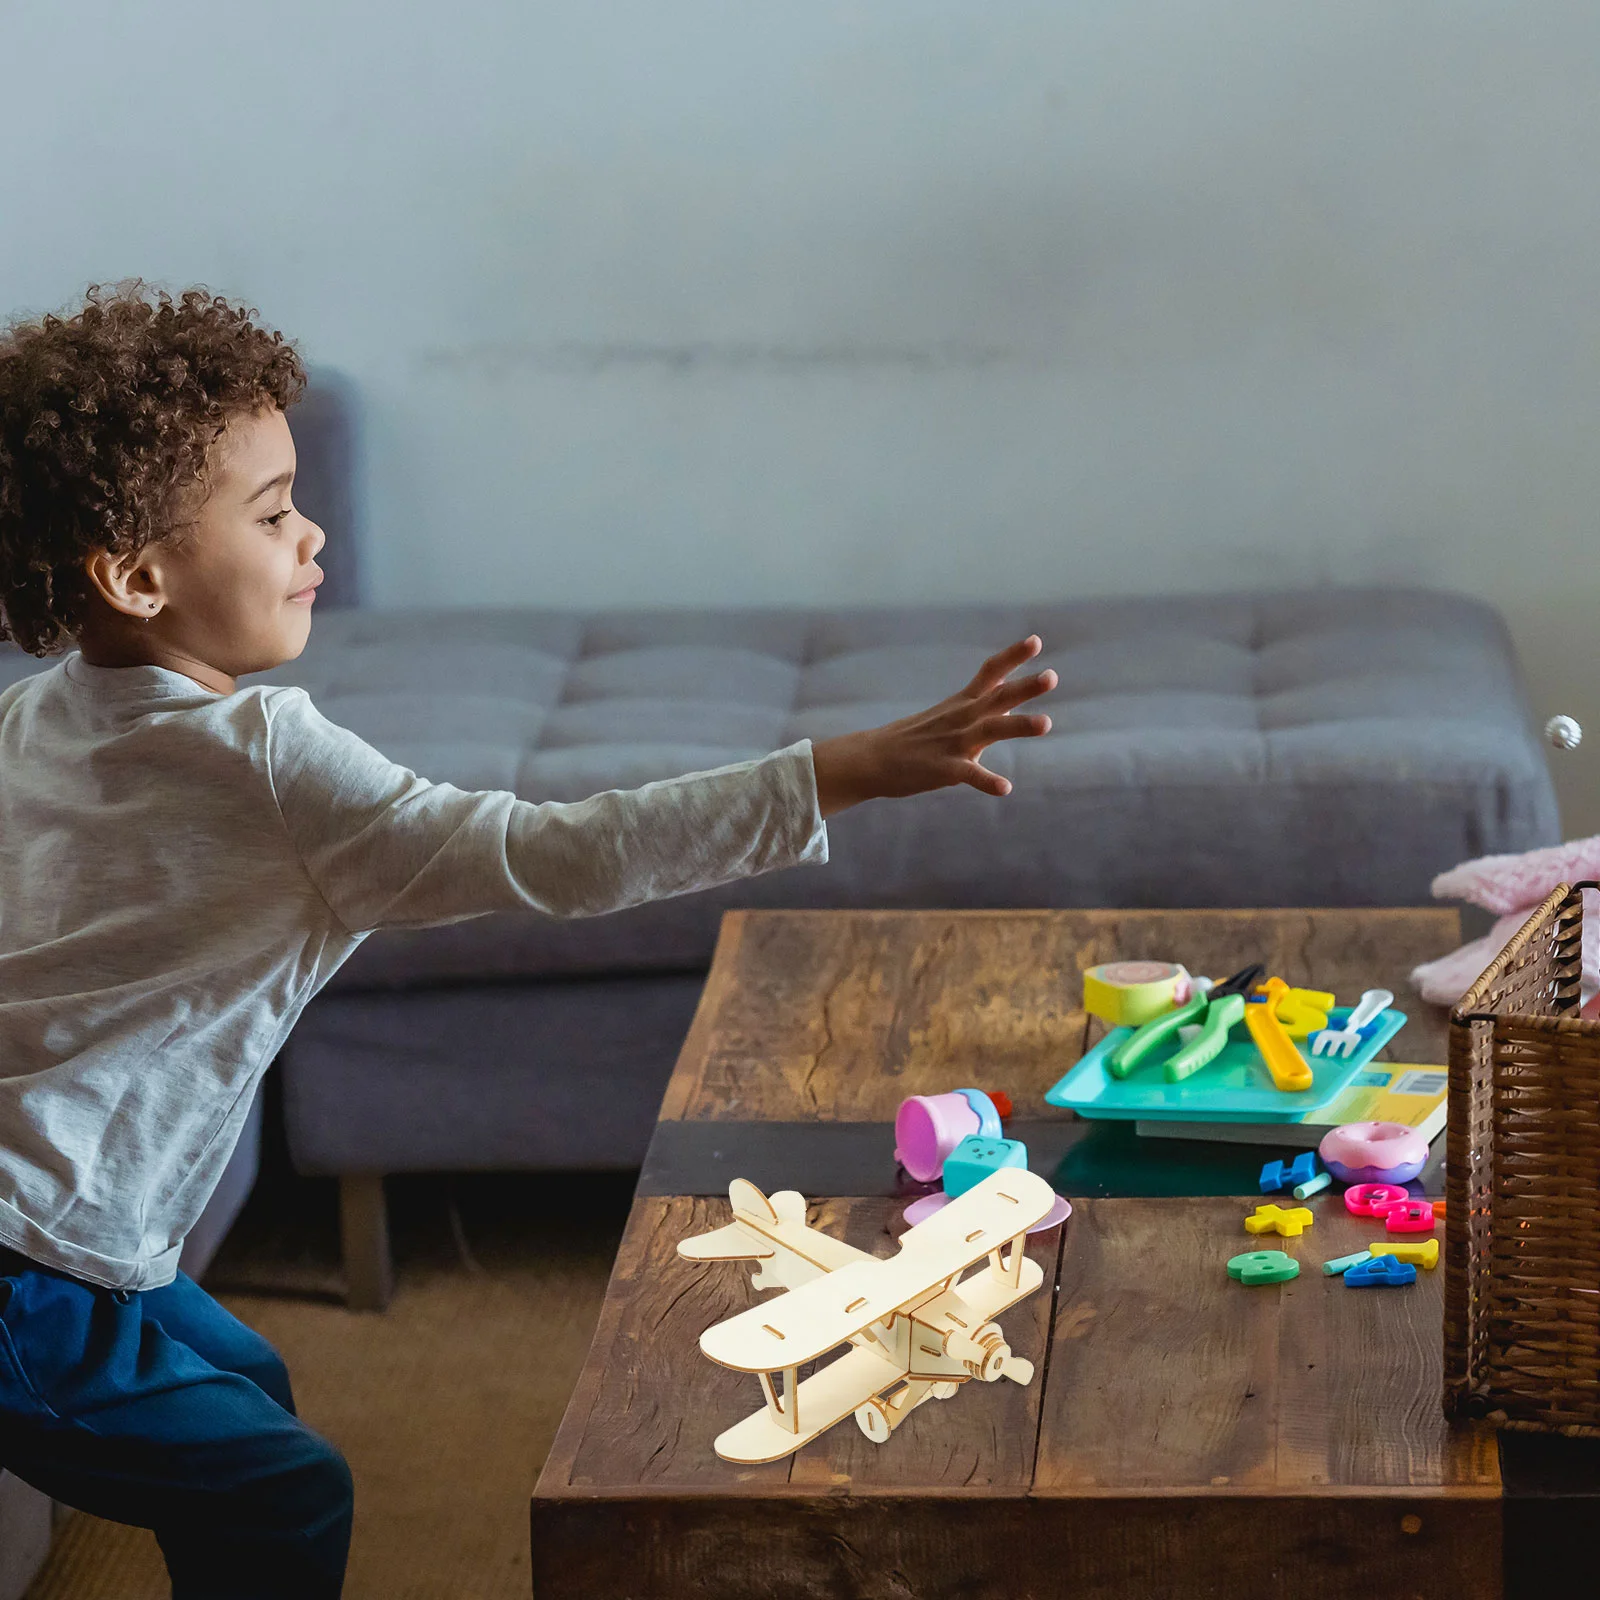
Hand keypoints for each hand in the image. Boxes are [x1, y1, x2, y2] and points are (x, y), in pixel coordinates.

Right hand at [811, 636, 1056, 817]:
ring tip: (1046, 723)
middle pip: (999, 697)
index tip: (1036, 641)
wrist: (871, 759)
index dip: (1014, 656)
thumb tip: (1003, 702)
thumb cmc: (912, 739)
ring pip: (992, 729)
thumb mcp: (947, 716)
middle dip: (1026, 687)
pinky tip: (1005, 788)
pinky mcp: (944, 769)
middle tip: (1052, 676)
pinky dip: (988, 781)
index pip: (990, 673)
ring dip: (1019, 725)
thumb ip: (978, 708)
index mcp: (962, 704)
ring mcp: (954, 742)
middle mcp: (962, 718)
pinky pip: (970, 774)